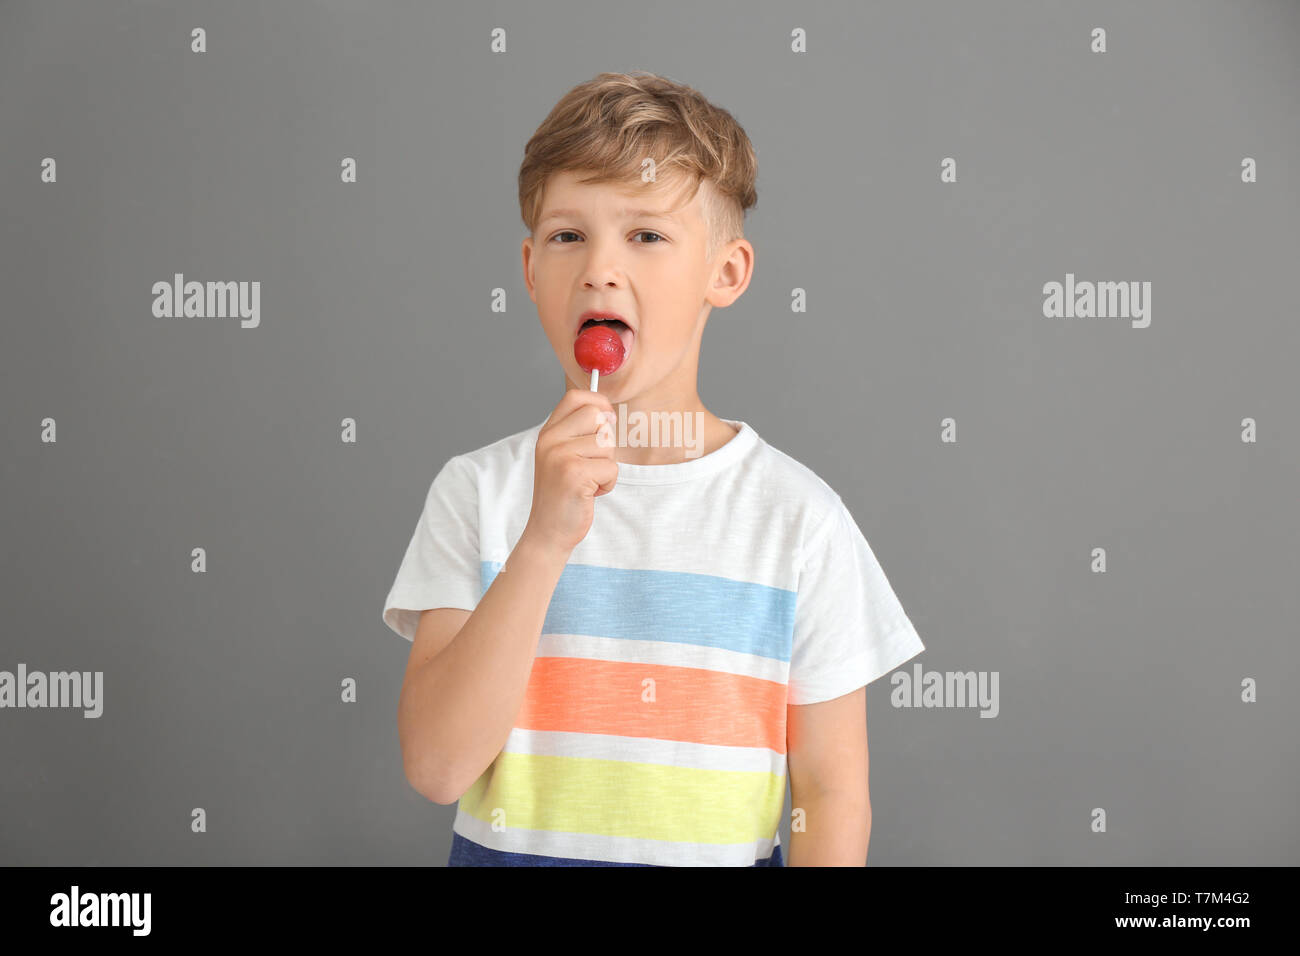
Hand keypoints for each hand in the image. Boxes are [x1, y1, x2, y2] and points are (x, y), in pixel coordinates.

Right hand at [519, 388, 618, 558]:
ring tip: (589, 481)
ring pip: (607, 443)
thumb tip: (609, 412)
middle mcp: (550, 440)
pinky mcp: (574, 474)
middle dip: (606, 441)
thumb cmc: (563, 495)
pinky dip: (608, 484)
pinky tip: (590, 493)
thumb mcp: (563, 456)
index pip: (576, 397)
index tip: (606, 420)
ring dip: (607, 466)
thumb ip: (578, 433)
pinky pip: (611, 468)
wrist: (548, 531)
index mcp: (548, 433)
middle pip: (597, 415)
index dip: (599, 403)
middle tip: (593, 463)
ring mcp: (560, 456)